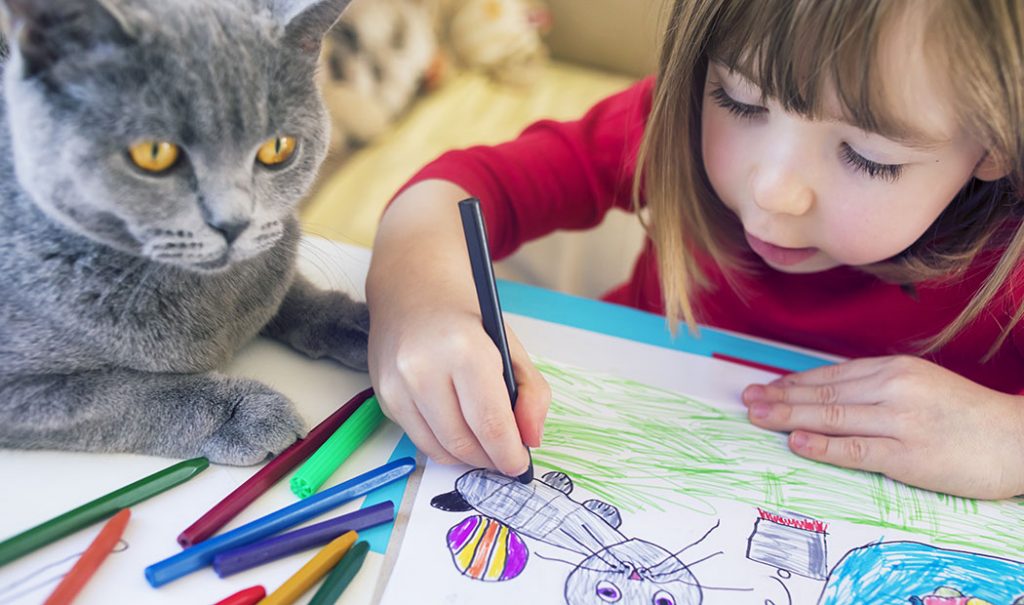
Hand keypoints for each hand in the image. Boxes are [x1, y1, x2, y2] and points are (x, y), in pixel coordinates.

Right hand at [368, 302, 549, 476]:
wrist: (412, 288)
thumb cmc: (465, 316)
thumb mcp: (510, 345)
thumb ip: (532, 394)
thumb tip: (531, 439)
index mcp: (464, 351)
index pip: (490, 423)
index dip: (509, 454)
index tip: (520, 463)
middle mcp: (423, 369)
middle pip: (463, 442)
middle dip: (489, 459)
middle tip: (505, 458)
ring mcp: (397, 385)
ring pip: (438, 449)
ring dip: (466, 457)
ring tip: (484, 447)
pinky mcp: (383, 397)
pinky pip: (418, 439)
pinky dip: (442, 443)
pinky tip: (457, 428)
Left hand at [741, 355, 1023, 498]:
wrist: (1018, 438)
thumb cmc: (966, 416)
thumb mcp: (921, 385)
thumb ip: (877, 387)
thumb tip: (828, 394)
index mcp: (894, 369)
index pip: (831, 375)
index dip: (793, 382)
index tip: (765, 386)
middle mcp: (893, 388)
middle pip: (824, 393)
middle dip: (780, 396)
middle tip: (747, 399)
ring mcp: (900, 421)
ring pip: (832, 417)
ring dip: (789, 417)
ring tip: (758, 416)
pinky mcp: (908, 454)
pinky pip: (856, 449)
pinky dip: (822, 445)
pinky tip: (796, 442)